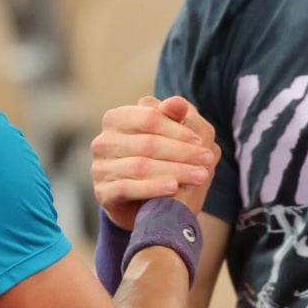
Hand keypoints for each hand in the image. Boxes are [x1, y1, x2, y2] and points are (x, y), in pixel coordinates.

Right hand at [91, 96, 218, 229]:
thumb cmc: (158, 161)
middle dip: (182, 152)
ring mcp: (100, 167)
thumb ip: (172, 117)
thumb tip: (178, 103)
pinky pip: (128, 188)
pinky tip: (174, 188)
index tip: (201, 141)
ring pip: (140, 166)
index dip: (177, 129)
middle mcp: (103, 141)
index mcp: (117, 118)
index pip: (149, 118)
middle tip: (208, 160)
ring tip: (200, 176)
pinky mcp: (102, 193)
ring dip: (175, 171)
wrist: (142, 204)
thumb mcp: (168, 137)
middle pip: (147, 143)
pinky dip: (153, 187)